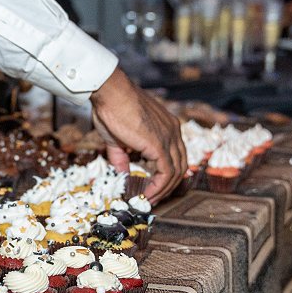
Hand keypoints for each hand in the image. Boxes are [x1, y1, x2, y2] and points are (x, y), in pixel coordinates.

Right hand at [89, 69, 186, 201]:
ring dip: (163, 190)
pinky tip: (147, 194)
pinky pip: (166, 173)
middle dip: (167, 186)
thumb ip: (122, 157)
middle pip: (181, 166)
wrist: (110, 92)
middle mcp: (174, 131)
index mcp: (167, 127)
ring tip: (148, 200)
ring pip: (177, 172)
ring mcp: (169, 137)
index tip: (152, 187)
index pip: (175, 156)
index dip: (166, 175)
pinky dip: (158, 187)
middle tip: (152, 198)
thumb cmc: (111, 108)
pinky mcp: (160, 145)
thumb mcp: (117, 138)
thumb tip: (122, 174)